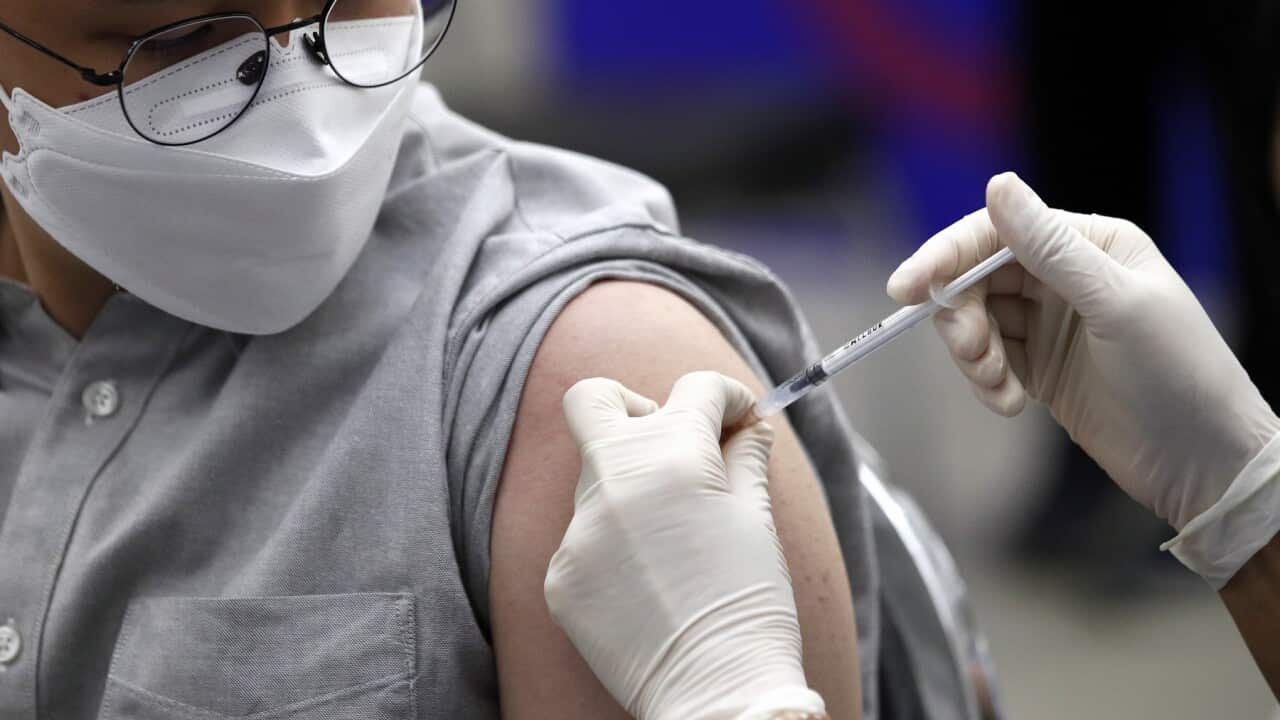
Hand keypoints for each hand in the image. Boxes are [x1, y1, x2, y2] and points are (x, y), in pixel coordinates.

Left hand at [545, 371, 825, 719]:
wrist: (718, 693)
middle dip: (637, 407)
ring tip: (674, 535)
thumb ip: (746, 457)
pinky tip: (649, 579)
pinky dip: (615, 541)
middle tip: (675, 443)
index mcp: (674, 458)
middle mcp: (614, 482)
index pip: (694, 389)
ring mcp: (579, 529)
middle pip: (595, 399)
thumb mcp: (757, 520)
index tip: (738, 419)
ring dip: (632, 484)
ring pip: (595, 476)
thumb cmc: (750, 605)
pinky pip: (584, 535)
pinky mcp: (560, 574)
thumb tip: (749, 425)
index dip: (726, 397)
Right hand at [886, 172, 1279, 535]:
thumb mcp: (1114, 303)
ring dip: (974, 356)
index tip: (904, 289)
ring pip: (975, 322)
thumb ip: (1050, 248)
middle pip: (975, 279)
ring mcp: (1049, 323)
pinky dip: (988, 381)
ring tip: (1002, 390)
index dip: (944, 257)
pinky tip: (1014, 404)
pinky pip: (988, 360)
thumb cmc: (1177, 373)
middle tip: (972, 355)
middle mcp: (1064, 276)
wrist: (1202, 462)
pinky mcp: (1039, 366)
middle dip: (962, 318)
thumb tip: (997, 184)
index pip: (996, 234)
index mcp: (1089, 245)